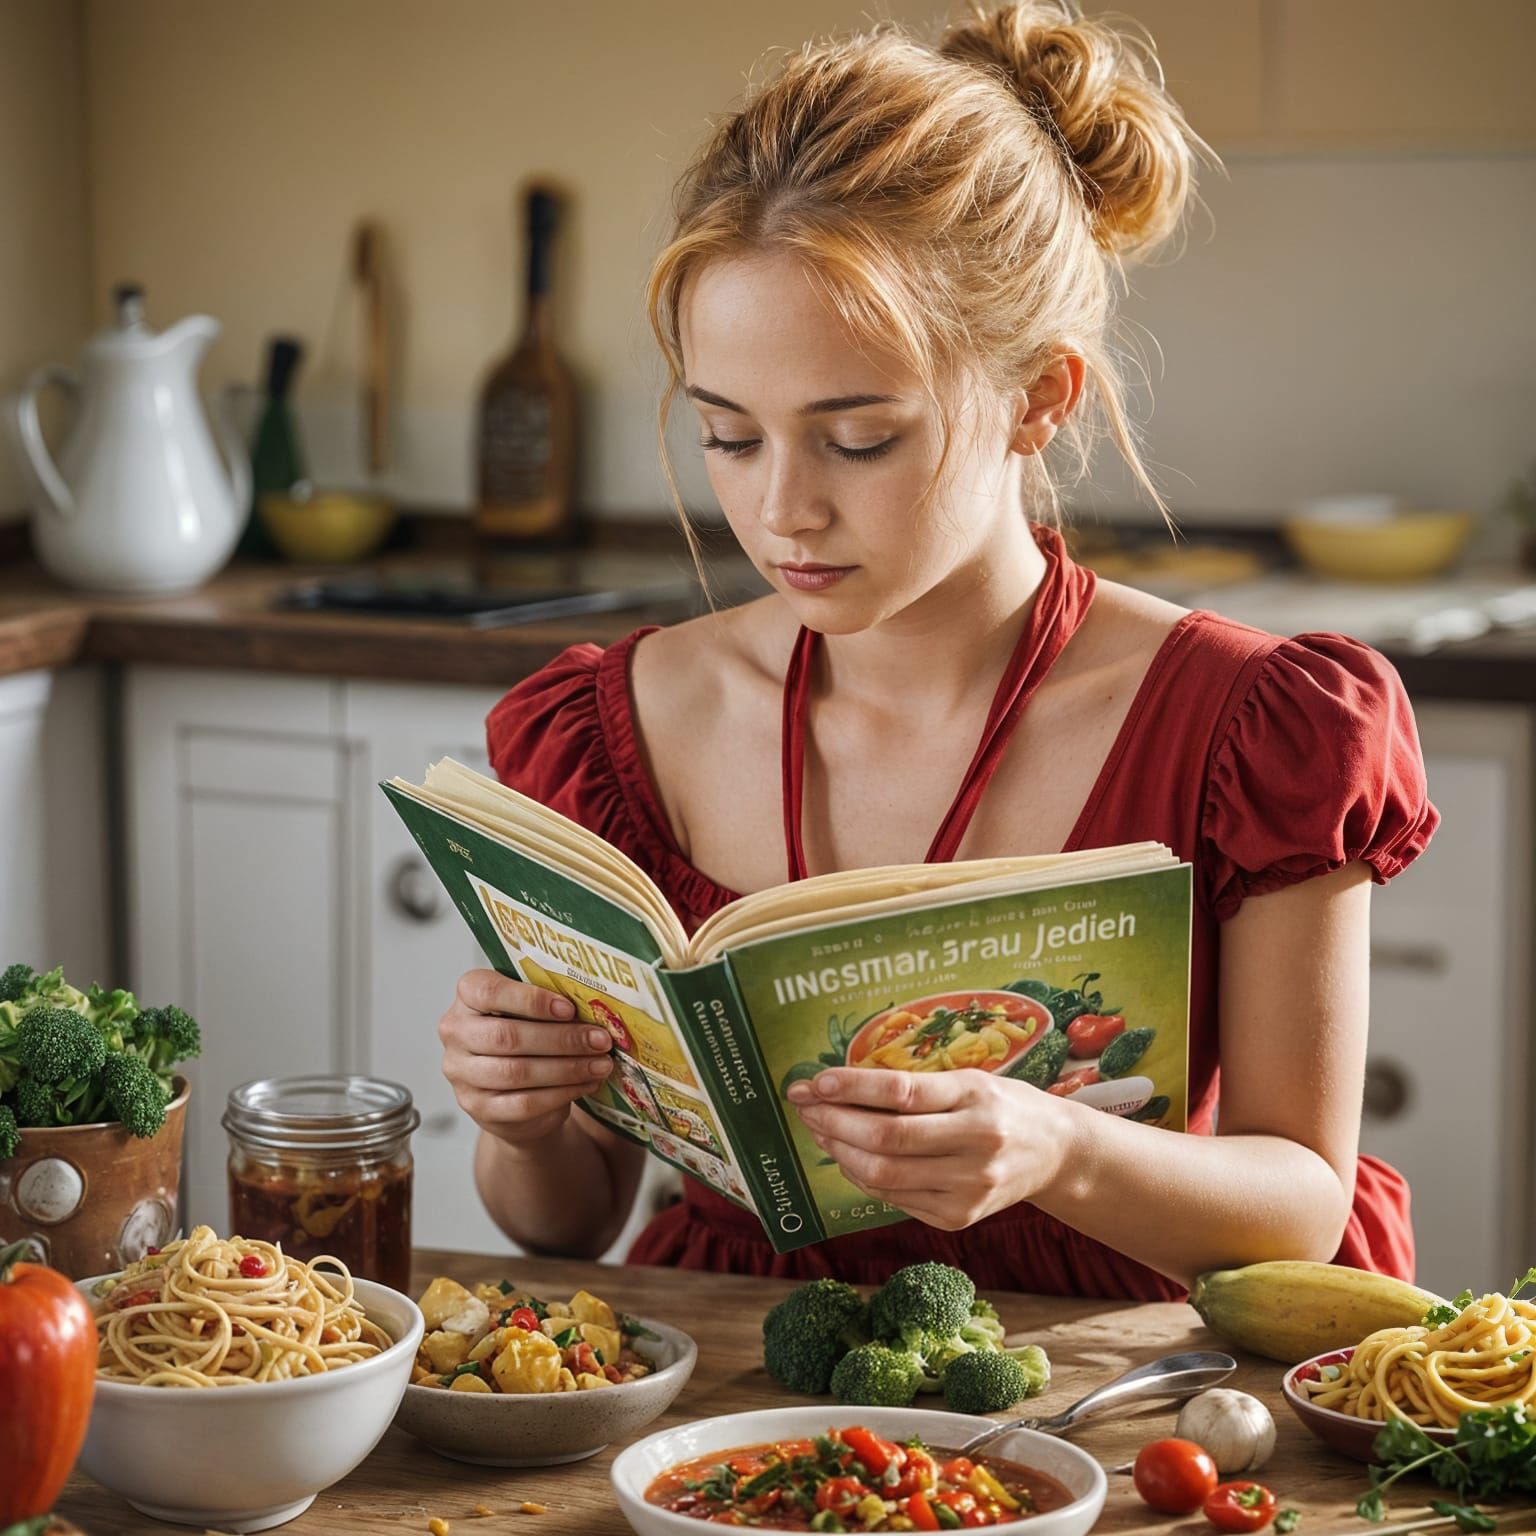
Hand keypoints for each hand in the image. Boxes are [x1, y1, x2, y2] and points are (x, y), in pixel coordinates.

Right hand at [439, 969, 613, 1148]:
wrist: (511, 1088)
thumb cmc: (525, 1036)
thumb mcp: (531, 1011)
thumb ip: (550, 1003)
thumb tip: (595, 1006)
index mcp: (466, 997)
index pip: (488, 991)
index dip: (530, 1000)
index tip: (569, 1008)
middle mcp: (456, 1033)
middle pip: (508, 1036)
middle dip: (561, 1039)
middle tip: (600, 1040)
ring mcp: (462, 1074)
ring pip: (517, 1072)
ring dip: (567, 1068)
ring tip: (600, 1064)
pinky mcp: (479, 1107)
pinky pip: (523, 1103)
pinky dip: (561, 1094)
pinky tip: (586, 1084)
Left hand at [786, 1067, 1077, 1229]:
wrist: (1054, 1153)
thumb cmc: (1001, 1105)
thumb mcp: (968, 1080)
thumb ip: (914, 1086)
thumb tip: (839, 1087)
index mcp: (977, 1098)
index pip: (901, 1091)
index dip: (851, 1087)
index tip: (816, 1081)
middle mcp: (976, 1144)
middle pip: (886, 1138)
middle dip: (834, 1121)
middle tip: (805, 1105)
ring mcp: (968, 1187)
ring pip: (883, 1174)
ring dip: (838, 1151)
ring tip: (819, 1129)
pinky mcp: (958, 1218)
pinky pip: (893, 1197)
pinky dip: (861, 1176)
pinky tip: (847, 1156)